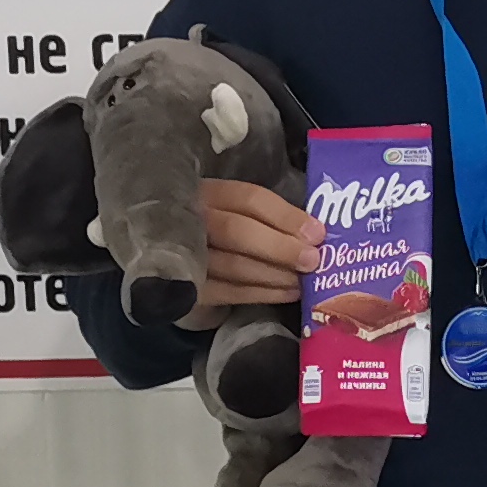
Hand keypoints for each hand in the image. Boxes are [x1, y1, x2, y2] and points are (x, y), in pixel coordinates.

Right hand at [194, 179, 319, 309]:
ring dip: (275, 274)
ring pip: (234, 265)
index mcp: (209, 193)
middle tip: (312, 261)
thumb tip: (314, 232)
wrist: (168, 259)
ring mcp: (186, 255)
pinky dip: (262, 294)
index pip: (249, 198)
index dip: (285, 215)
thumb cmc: (217, 228)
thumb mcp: (234, 210)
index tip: (317, 232)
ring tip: (304, 281)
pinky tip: (287, 293)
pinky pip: (228, 293)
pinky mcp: (188, 289)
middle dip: (280, 247)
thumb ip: (267, 216)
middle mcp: (193, 220)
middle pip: (237, 231)